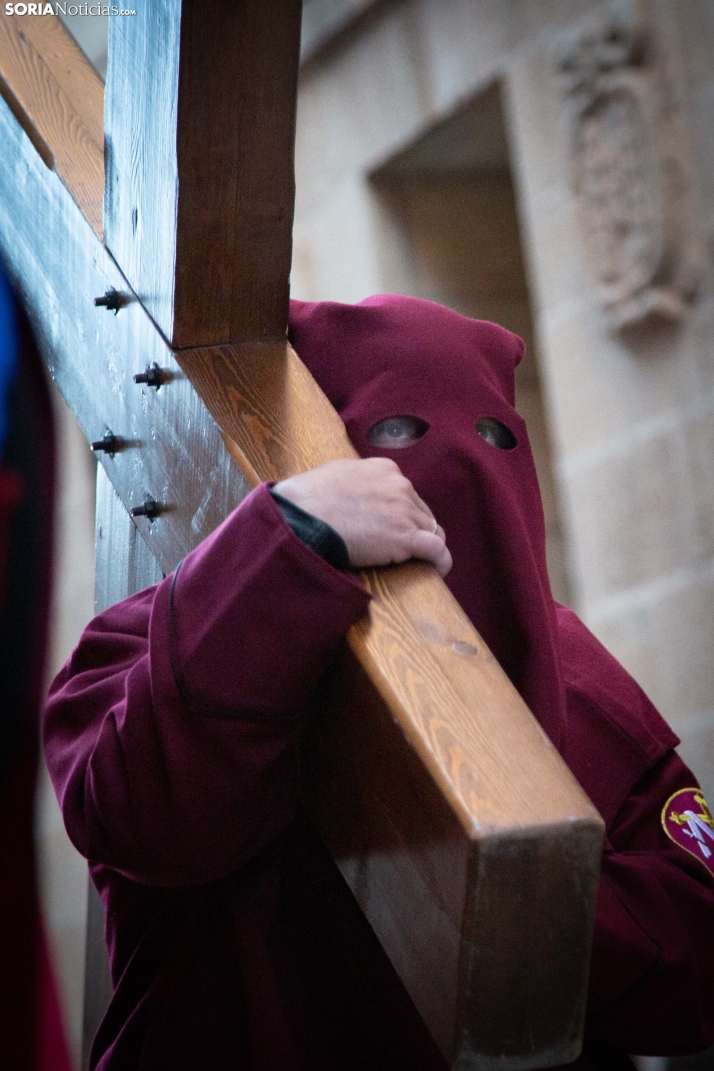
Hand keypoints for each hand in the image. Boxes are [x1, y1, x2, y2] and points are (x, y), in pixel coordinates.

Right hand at [274, 458, 451, 576]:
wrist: (303, 515)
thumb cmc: (307, 499)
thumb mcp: (336, 475)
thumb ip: (355, 481)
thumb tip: (353, 491)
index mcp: (385, 470)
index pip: (406, 493)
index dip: (402, 512)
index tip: (391, 525)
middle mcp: (400, 486)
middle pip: (421, 511)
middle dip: (414, 528)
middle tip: (401, 547)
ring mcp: (405, 511)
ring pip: (432, 530)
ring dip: (426, 545)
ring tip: (420, 562)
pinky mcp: (406, 537)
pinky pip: (437, 550)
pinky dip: (441, 561)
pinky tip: (438, 570)